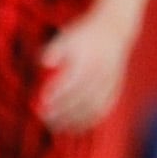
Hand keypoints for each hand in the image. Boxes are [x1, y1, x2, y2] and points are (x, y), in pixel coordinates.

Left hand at [37, 10, 132, 132]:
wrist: (114, 30)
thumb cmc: (82, 36)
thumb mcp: (66, 37)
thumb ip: (52, 51)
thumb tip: (43, 64)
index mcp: (89, 60)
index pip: (72, 82)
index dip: (58, 95)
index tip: (41, 103)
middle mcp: (101, 73)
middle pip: (82, 98)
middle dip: (63, 111)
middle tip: (44, 119)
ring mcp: (110, 82)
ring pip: (94, 106)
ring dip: (75, 120)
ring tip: (56, 128)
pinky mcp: (115, 88)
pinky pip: (104, 108)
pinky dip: (90, 120)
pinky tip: (76, 128)